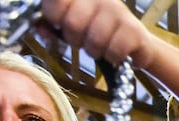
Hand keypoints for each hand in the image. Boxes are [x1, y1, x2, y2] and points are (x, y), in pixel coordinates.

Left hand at [39, 0, 154, 67]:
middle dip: (76, 39)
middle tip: (84, 40)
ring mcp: (118, 10)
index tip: (62, 23)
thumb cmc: (98, 30)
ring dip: (95, 51)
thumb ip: (51, 23)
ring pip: (94, 40)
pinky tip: (115, 53)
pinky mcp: (133, 28)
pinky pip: (114, 50)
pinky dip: (112, 57)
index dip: (55, 18)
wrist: (137, 42)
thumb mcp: (71, 23)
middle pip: (73, 24)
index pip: (55, 2)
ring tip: (100, 47)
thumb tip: (40, 30)